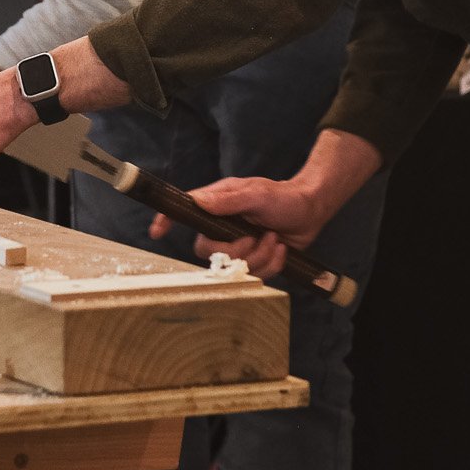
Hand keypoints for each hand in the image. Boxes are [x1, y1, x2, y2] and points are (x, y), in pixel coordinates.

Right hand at [151, 176, 327, 281]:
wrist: (311, 211)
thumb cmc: (283, 197)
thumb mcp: (257, 193)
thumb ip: (229, 200)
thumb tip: (199, 201)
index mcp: (217, 205)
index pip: (186, 212)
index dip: (168, 220)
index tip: (158, 230)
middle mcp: (222, 226)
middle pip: (208, 251)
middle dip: (236, 250)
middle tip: (256, 235)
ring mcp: (238, 245)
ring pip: (234, 268)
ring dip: (259, 256)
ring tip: (274, 238)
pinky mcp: (253, 261)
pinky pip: (255, 275)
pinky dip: (271, 264)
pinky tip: (280, 248)